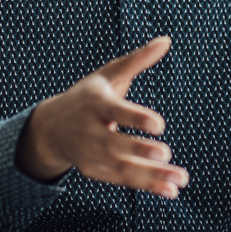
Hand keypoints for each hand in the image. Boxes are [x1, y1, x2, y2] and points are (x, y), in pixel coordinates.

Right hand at [16, 36, 188, 197]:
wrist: (50, 128)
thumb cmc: (87, 97)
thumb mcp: (108, 75)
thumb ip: (138, 60)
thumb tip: (166, 40)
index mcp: (95, 104)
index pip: (115, 112)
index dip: (135, 119)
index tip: (159, 125)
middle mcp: (91, 132)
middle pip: (117, 145)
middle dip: (141, 151)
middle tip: (166, 154)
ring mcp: (92, 155)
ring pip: (123, 168)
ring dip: (152, 176)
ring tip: (180, 179)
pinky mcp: (96, 171)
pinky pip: (123, 181)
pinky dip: (147, 187)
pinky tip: (170, 190)